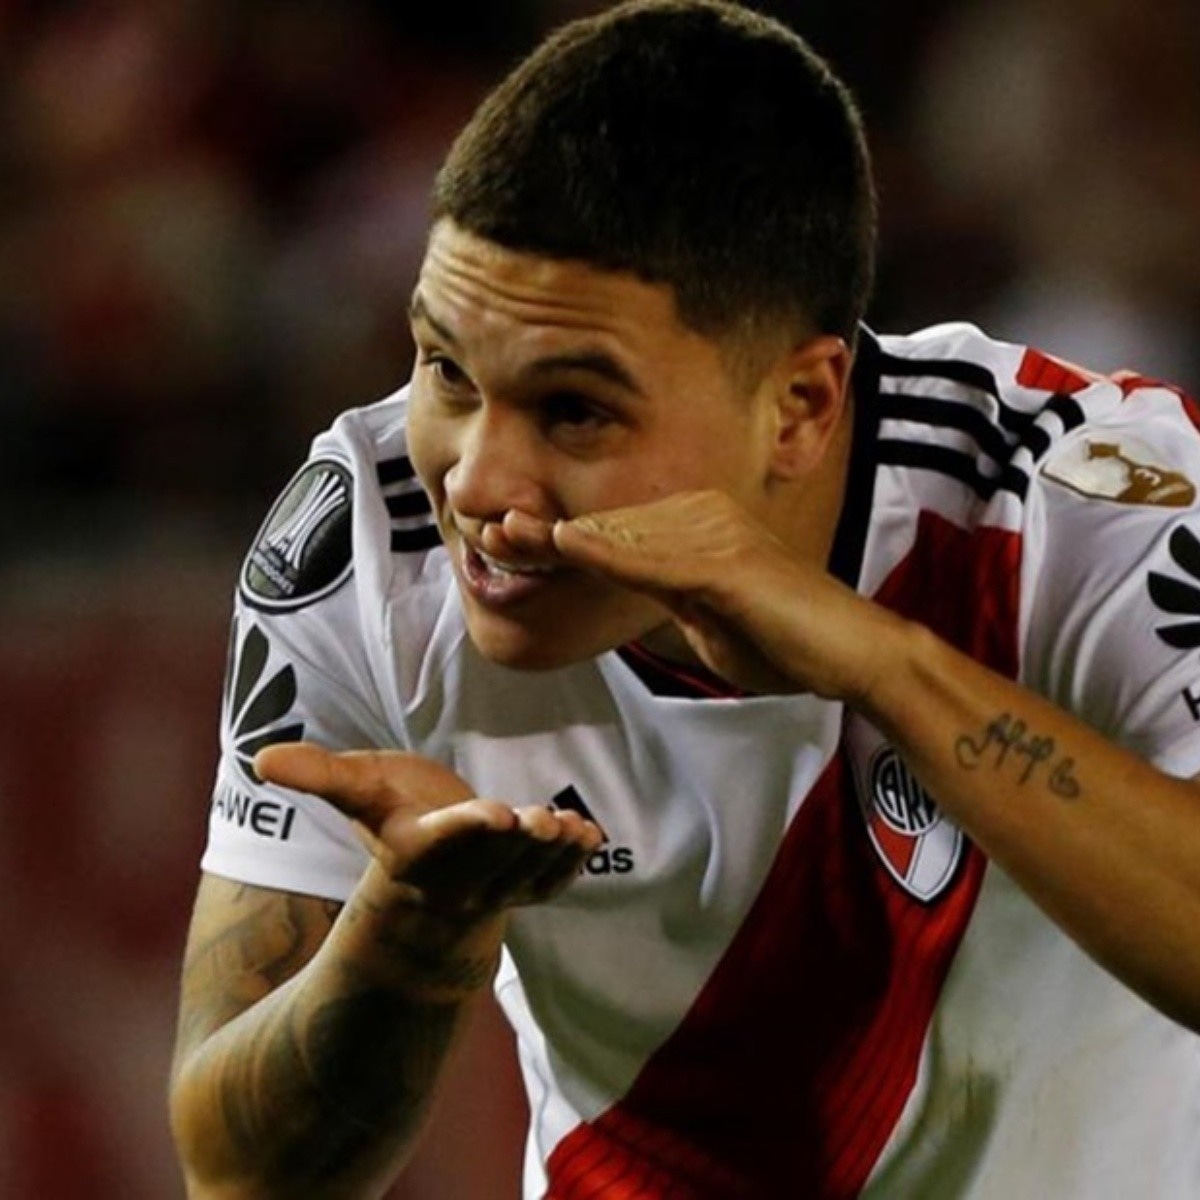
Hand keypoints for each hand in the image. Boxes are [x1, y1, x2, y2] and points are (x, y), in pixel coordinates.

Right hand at [254, 743, 603, 919]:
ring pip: (527, 874)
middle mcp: (457, 878)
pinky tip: (591, 837)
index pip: (444, 841)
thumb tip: (258, 758)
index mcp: (416, 850)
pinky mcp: (526, 889)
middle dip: (521, 840)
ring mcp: (495, 889)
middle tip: (545, 818)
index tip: (496, 812)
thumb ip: (319, 775)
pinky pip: (551, 884)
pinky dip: (572, 866)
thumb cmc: (392, 819)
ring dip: (553, 854)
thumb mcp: (359, 792)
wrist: (426, 877)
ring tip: (574, 827)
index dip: (469, 828)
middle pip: (493, 860)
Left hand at [500, 491, 901, 700]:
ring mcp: (718, 533)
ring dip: (563, 539)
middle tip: (491, 528)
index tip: (512, 539)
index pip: (616, 533)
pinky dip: (610, 554)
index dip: (562, 539)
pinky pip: (657, 559)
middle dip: (549, 532)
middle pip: (611, 527)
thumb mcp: (704, 615)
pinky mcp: (730, 562)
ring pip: (624, 536)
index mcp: (698, 526)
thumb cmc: (782, 641)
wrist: (848, 655)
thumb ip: (665, 592)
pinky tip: (567, 545)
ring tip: (509, 535)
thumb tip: (627, 585)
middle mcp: (705, 516)